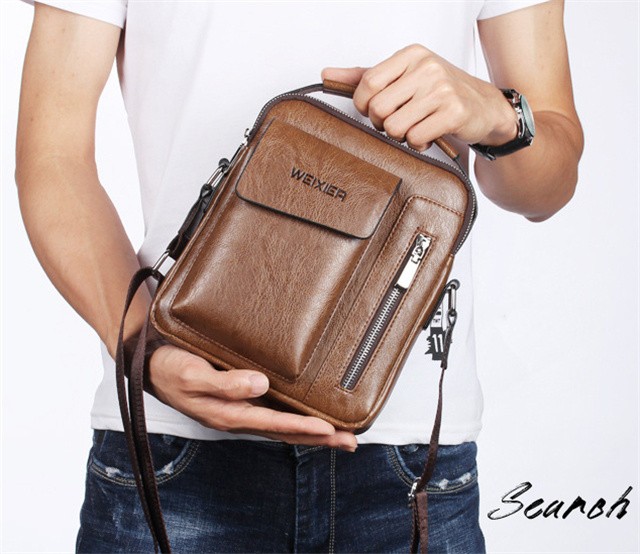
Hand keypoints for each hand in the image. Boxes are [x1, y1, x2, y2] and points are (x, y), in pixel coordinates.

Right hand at [147, 344, 357, 451]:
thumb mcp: (194, 375)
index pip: (274, 424)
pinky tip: (308, 417)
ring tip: (340, 435)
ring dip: (312, 432)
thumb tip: (260, 385)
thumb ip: (225, 383)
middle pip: (286, 431)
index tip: (330, 429)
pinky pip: (274, 414)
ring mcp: (241, 411)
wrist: (153, 366)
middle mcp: (239, 416)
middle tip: (350, 441)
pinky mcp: (241, 400)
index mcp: (229, 414)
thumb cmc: (171, 369)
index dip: (303, 427)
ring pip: (283, 425)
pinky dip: (296, 419)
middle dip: (319, 438)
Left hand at [322, 43, 517, 150]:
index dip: (363, 105)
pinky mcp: (453, 112)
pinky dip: (418, 145)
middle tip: (397, 122)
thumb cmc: (440, 92)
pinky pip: (416, 139)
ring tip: (414, 128)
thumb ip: (364, 76)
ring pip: (395, 127)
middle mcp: (426, 68)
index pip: (368, 83)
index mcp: (411, 55)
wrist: (484, 106)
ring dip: (401, 136)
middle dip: (382, 124)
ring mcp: (441, 90)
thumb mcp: (404, 77)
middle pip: (378, 108)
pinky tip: (428, 136)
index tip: (372, 110)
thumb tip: (327, 74)